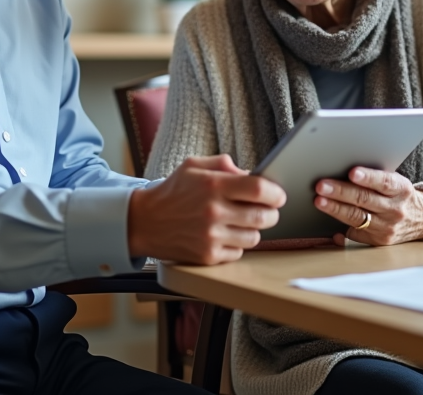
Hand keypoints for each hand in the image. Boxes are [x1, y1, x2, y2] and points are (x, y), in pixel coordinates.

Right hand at [128, 155, 285, 264]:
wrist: (144, 222)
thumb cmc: (173, 191)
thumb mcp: (194, 166)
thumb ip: (224, 164)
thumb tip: (252, 174)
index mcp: (213, 185)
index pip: (259, 190)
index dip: (275, 193)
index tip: (278, 195)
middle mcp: (213, 212)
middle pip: (263, 217)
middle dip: (271, 213)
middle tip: (266, 210)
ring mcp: (211, 237)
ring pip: (254, 237)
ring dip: (254, 230)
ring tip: (241, 222)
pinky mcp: (207, 256)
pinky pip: (238, 252)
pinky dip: (237, 245)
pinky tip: (225, 235)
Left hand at [314, 167, 422, 245]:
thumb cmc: (401, 195)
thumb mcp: (396, 182)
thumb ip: (376, 178)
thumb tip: (346, 170)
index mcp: (401, 189)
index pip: (384, 182)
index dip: (368, 177)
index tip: (353, 173)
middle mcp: (395, 209)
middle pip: (365, 199)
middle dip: (341, 192)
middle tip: (322, 186)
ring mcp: (387, 227)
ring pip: (357, 217)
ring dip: (336, 208)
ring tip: (320, 201)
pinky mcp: (379, 241)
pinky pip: (356, 234)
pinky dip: (341, 228)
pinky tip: (327, 222)